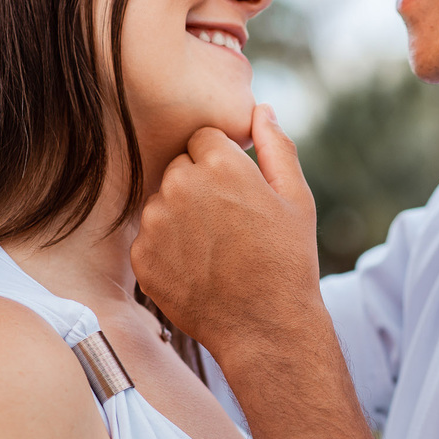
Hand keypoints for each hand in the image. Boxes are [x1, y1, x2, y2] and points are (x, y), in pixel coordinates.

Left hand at [133, 105, 322, 366]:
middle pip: (178, 168)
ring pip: (160, 203)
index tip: (237, 194)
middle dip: (198, 188)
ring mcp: (156, 222)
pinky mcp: (141, 256)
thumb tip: (260, 111)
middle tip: (228, 226)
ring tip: (213, 251)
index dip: (221, 165)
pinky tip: (197, 269)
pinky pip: (148, 239)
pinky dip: (166, 251)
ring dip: (179, 218)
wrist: (264, 327)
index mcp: (220, 165)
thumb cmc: (287, 263)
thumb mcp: (297, 200)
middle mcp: (180, 186)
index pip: (203, 139)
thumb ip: (276, 148)